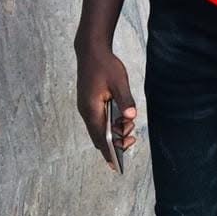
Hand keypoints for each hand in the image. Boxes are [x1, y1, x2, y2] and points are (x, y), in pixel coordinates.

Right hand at [76, 44, 136, 169]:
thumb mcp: (119, 82)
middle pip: (98, 136)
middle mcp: (86, 111)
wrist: (91, 50)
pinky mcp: (88, 102)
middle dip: (113, 143)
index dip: (108, 152)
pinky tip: (120, 121)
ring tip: (128, 128)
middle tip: (131, 140)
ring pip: (97, 128)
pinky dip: (108, 125)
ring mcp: (85, 107)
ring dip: (112, 132)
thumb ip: (125, 101)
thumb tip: (131, 117)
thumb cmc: (105, 65)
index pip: (100, 137)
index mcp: (92, 109)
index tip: (116, 165)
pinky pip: (97, 120)